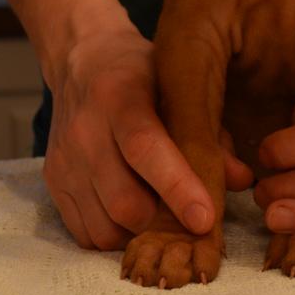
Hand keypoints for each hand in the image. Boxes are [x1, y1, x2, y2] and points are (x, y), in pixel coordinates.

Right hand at [43, 23, 252, 249]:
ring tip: (158, 212)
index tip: (205, 219)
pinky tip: (131, 215)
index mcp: (119, 97)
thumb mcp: (180, 86)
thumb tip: (241, 180)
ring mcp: (65, 159)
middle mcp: (85, 130)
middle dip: (162, 221)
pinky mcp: (52, 181)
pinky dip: (115, 235)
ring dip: (139, 232)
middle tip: (186, 216)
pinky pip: (85, 233)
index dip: (177, 188)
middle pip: (124, 200)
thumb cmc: (143, 75)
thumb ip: (211, 132)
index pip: (145, 150)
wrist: (82, 59)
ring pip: (105, 226)